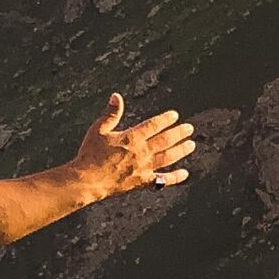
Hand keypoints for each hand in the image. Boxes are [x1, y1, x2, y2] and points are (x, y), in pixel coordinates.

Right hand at [76, 92, 194, 198]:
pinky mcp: (142, 182)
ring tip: (191, 145)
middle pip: (165, 140)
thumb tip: (117, 96)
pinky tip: (184, 174)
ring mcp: (143, 168)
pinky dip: (175, 177)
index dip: (165, 119)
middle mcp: (141, 152)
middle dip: (179, 133)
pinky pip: (163, 180)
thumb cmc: (90, 154)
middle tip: (189, 128)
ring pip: (168, 158)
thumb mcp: (98, 130)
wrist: (87, 180)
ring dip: (181, 151)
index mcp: (131, 138)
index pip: (153, 125)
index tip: (174, 115)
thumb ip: (111, 114)